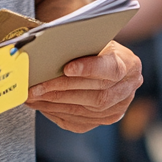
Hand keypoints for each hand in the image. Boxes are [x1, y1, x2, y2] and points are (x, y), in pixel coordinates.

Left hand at [26, 40, 141, 131]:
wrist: (108, 61)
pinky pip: (80, 122)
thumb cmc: (95, 45)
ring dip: (54, 104)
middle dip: (61, 90)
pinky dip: (57, 113)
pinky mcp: (105, 120)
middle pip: (95, 94)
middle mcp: (128, 88)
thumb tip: (46, 47)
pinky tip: (41, 105)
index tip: (66, 68)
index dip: (89, 69)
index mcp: (129, 63)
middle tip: (36, 87)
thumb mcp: (92, 39)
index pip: (111, 69)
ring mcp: (118, 108)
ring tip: (32, 96)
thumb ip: (78, 43)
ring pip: (85, 110)